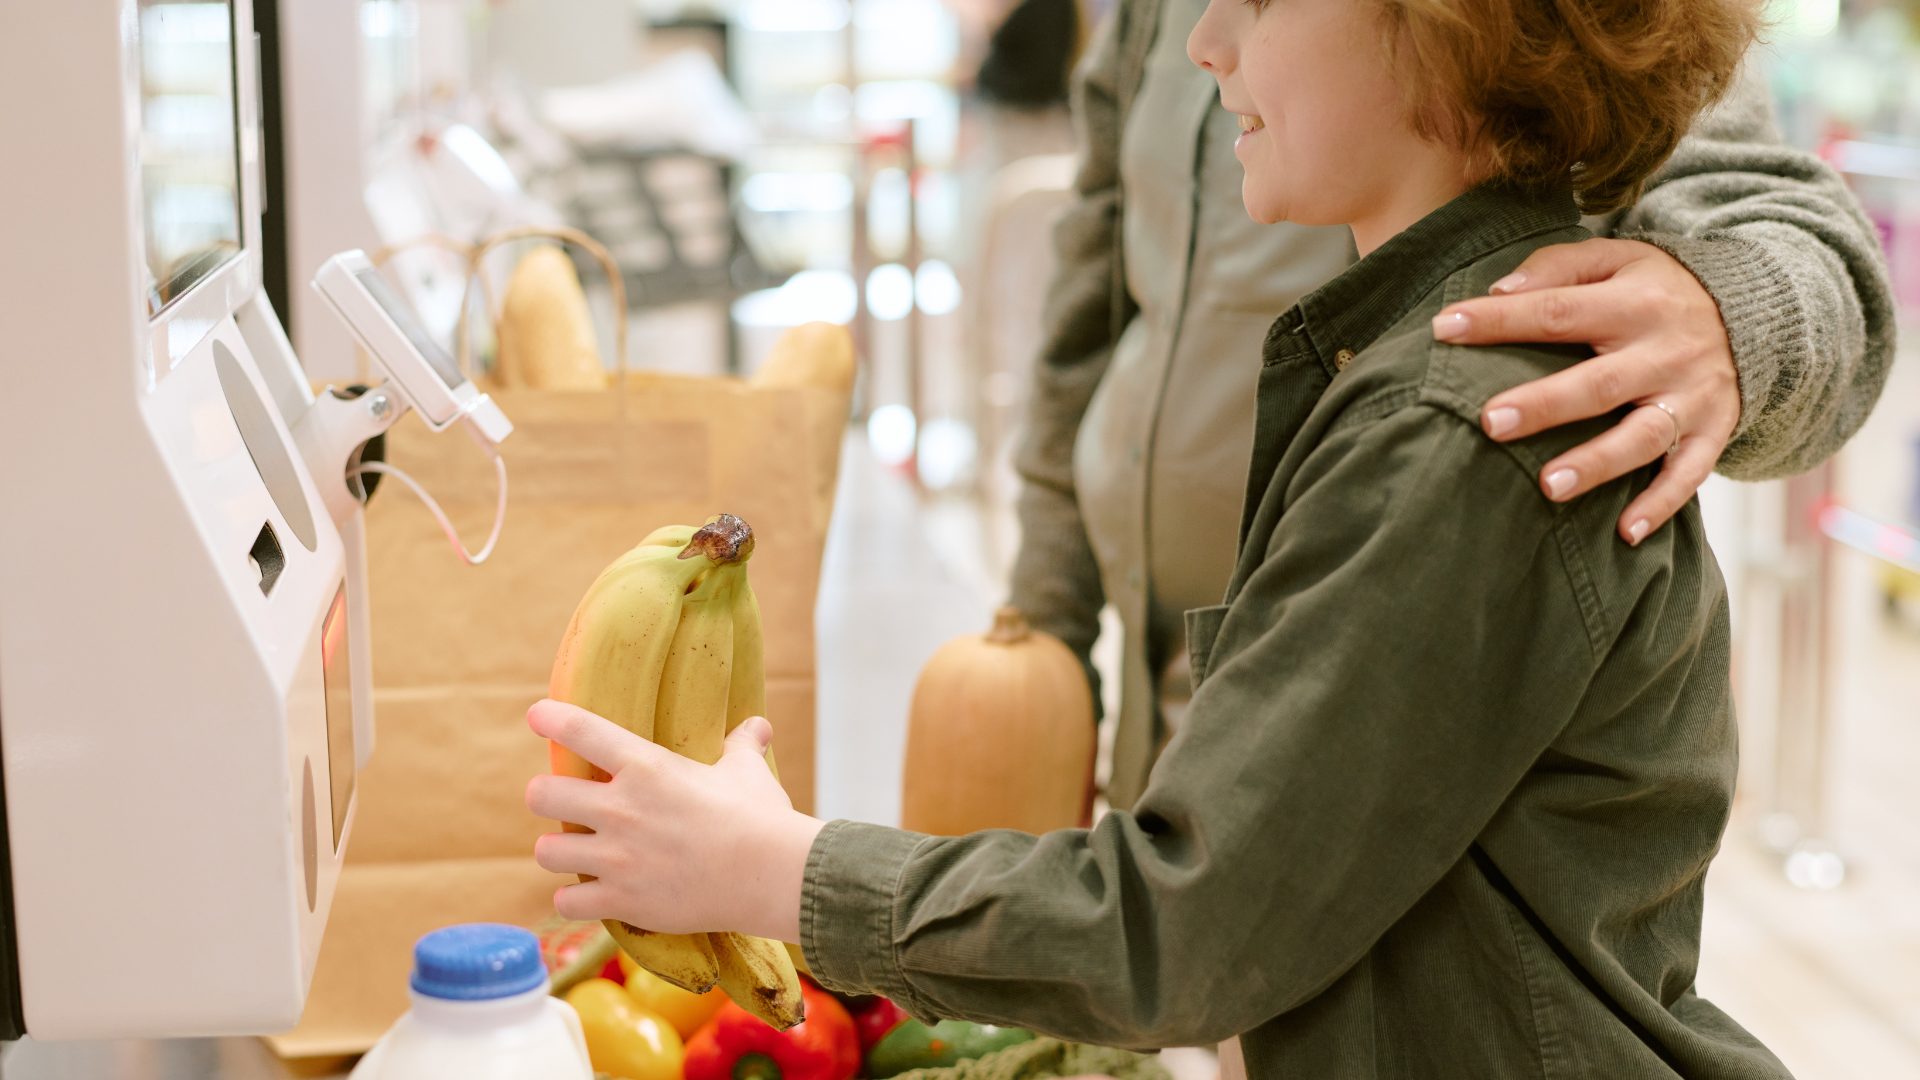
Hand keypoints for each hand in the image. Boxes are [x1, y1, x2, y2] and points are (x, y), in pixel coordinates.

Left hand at [525, 699, 823, 942]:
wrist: (769, 874)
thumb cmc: (759, 816)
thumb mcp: (747, 770)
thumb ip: (742, 745)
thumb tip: (758, 725)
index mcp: (646, 767)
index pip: (580, 731)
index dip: (550, 718)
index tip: (537, 716)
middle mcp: (620, 809)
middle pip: (541, 793)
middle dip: (546, 795)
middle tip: (564, 801)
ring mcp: (616, 858)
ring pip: (545, 850)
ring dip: (557, 849)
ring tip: (575, 850)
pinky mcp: (621, 900)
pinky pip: (567, 901)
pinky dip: (575, 898)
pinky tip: (590, 893)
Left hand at [1430, 238, 1740, 545]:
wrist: (1757, 310)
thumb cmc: (1656, 287)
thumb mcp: (1616, 259)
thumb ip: (1556, 267)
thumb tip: (1495, 291)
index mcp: (1634, 301)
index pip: (1556, 311)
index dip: (1499, 321)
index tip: (1443, 329)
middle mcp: (1665, 350)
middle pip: (1599, 382)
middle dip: (1546, 404)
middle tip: (1491, 422)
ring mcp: (1691, 395)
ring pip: (1643, 436)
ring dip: (1598, 463)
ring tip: (1548, 487)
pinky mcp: (1714, 430)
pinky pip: (1690, 472)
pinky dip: (1661, 504)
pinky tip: (1625, 532)